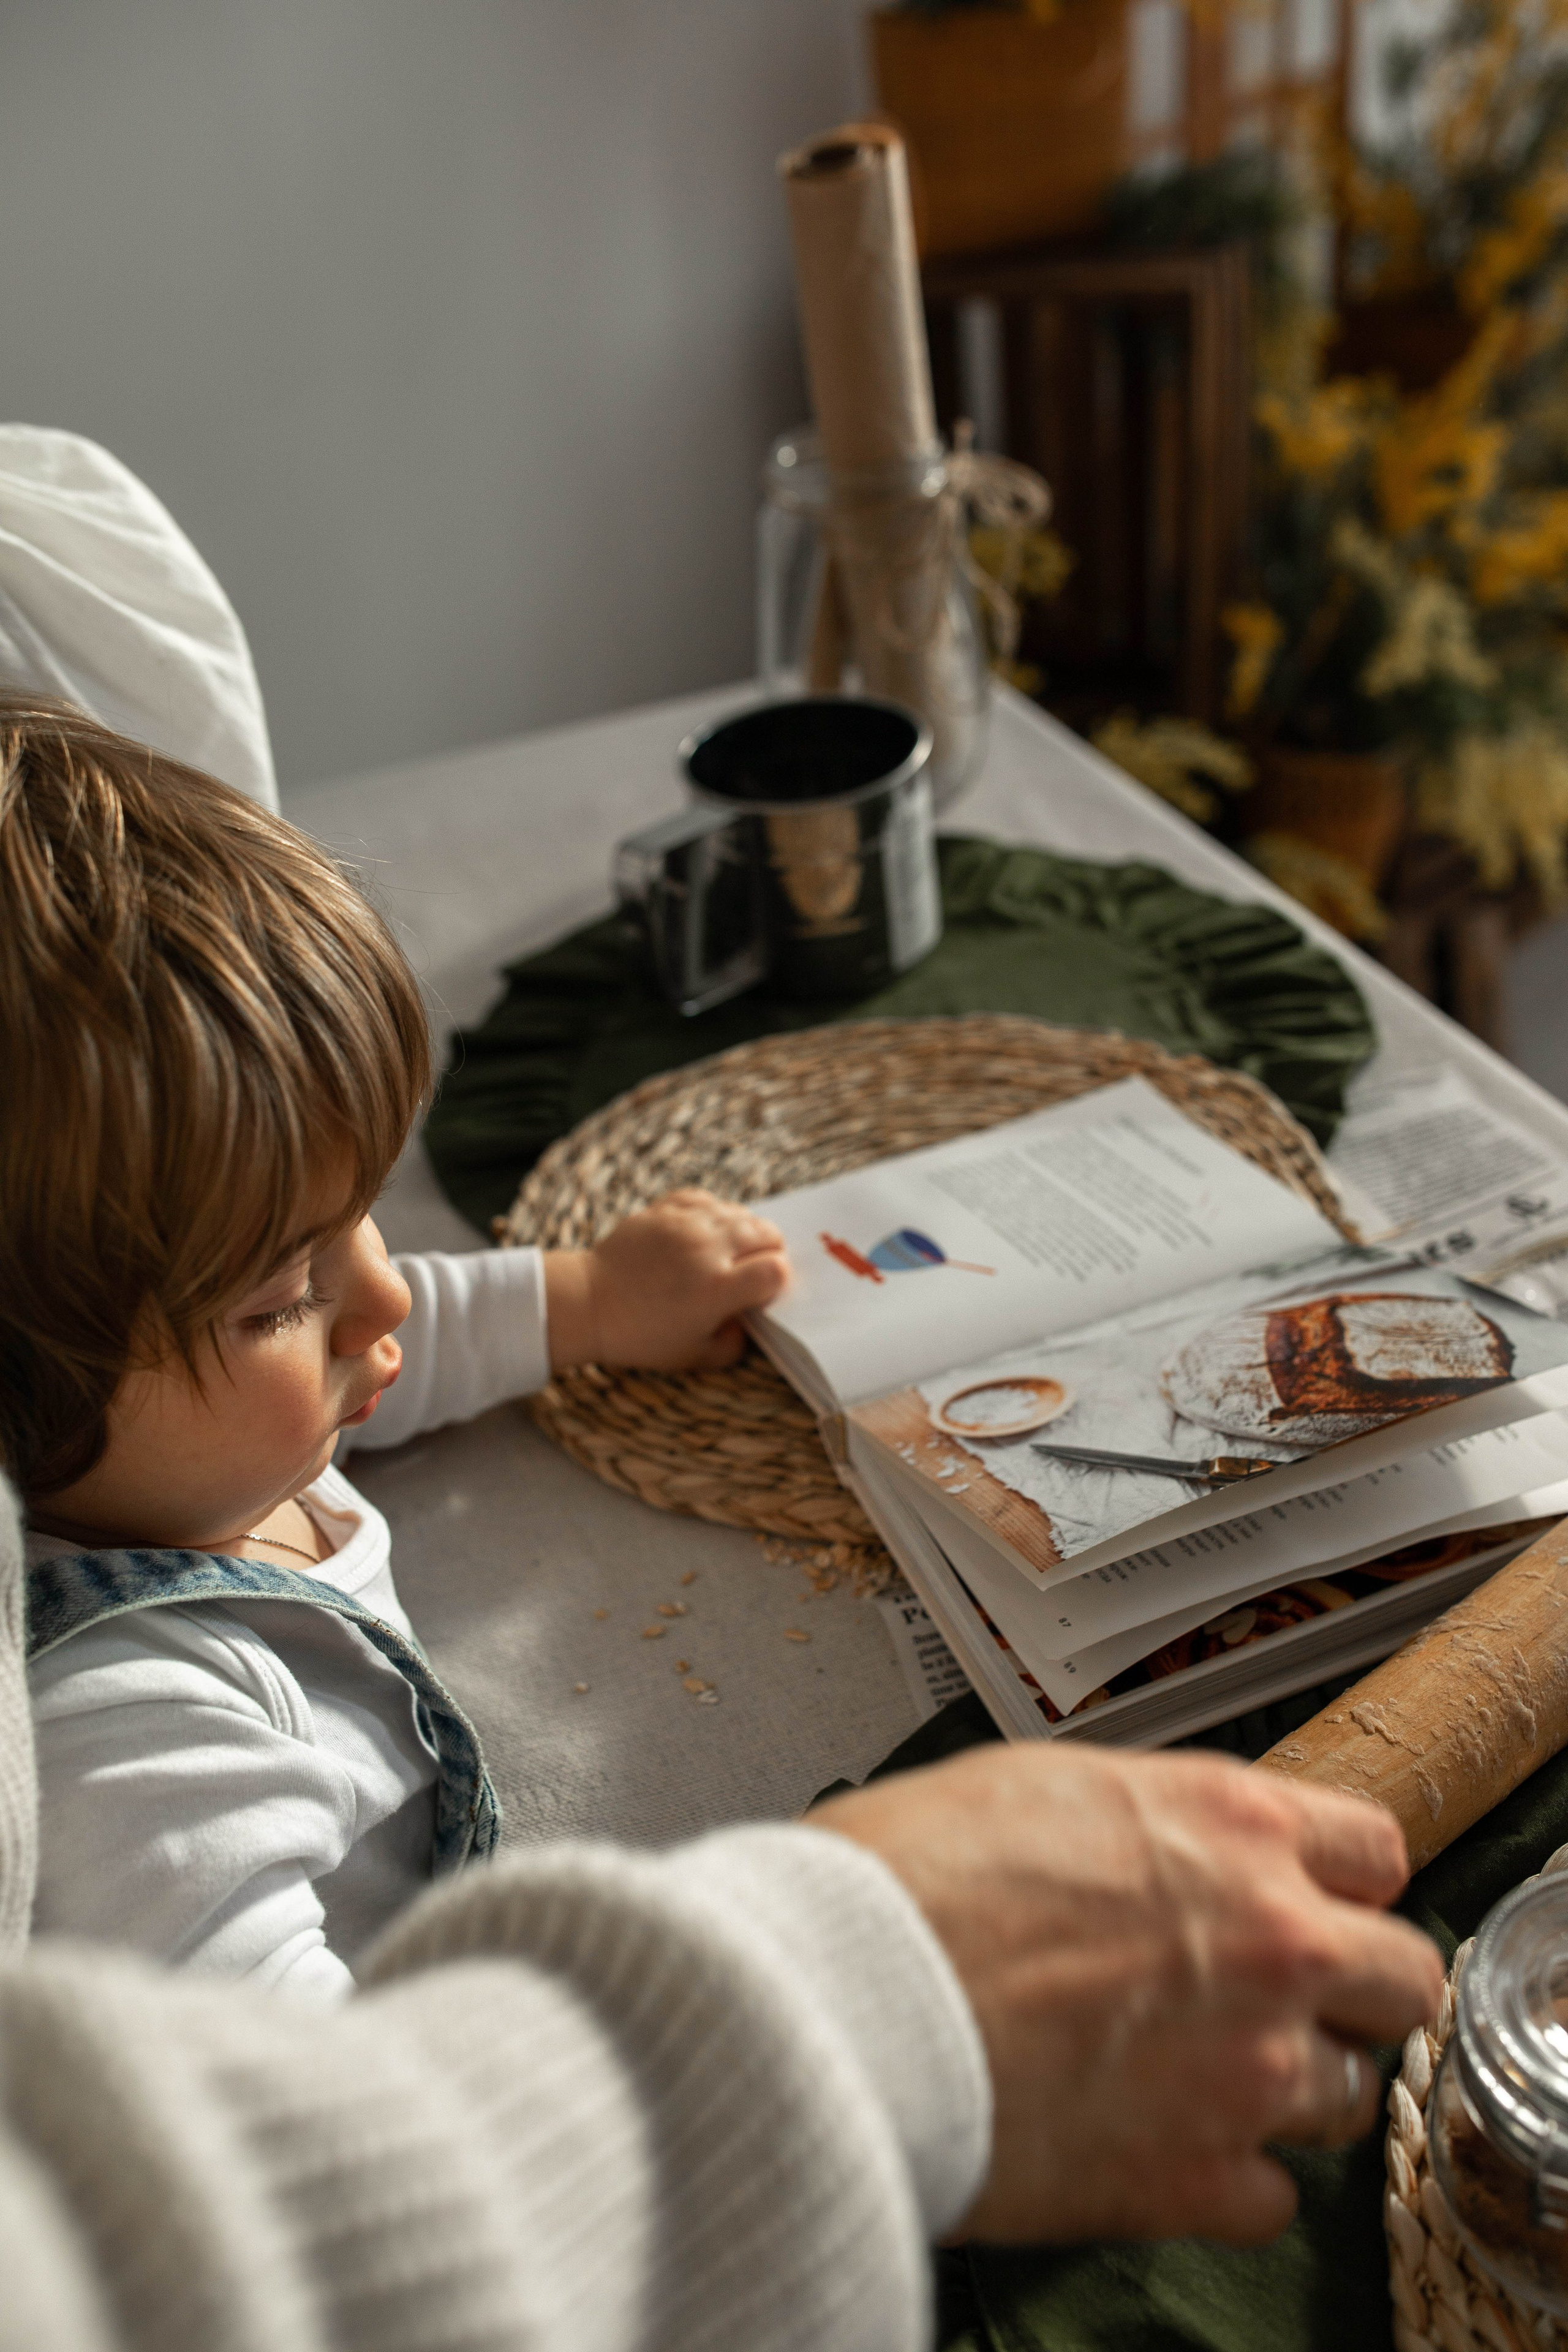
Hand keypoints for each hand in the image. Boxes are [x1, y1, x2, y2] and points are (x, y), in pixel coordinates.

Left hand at [544, 1189, 789, 1372]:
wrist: (588, 1303)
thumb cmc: (640, 1336)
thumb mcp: (696, 1357)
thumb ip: (736, 1343)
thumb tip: (751, 1319)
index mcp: (718, 1288)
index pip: (777, 1269)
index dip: (777, 1282)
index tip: (761, 1293)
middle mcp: (707, 1249)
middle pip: (768, 1233)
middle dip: (770, 1253)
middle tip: (752, 1271)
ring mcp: (685, 1224)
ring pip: (741, 1212)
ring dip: (745, 1232)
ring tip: (729, 1253)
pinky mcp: (665, 1209)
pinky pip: (707, 1199)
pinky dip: (715, 1213)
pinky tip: (706, 1232)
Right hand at [814, 1743, 1442, 2245]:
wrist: (845, 1990)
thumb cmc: (910, 1878)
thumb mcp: (1044, 1787)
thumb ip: (1150, 1824)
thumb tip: (1166, 1853)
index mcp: (1230, 1823)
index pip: (1376, 1851)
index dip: (1342, 1885)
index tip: (1316, 1905)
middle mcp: (1270, 1939)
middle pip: (1404, 1979)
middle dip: (1353, 1992)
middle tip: (1284, 2001)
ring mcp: (1250, 2066)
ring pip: (1353, 2095)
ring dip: (1289, 2087)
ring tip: (1193, 2075)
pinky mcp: (1201, 2179)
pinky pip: (1274, 2199)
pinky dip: (1226, 2180)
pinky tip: (1153, 2142)